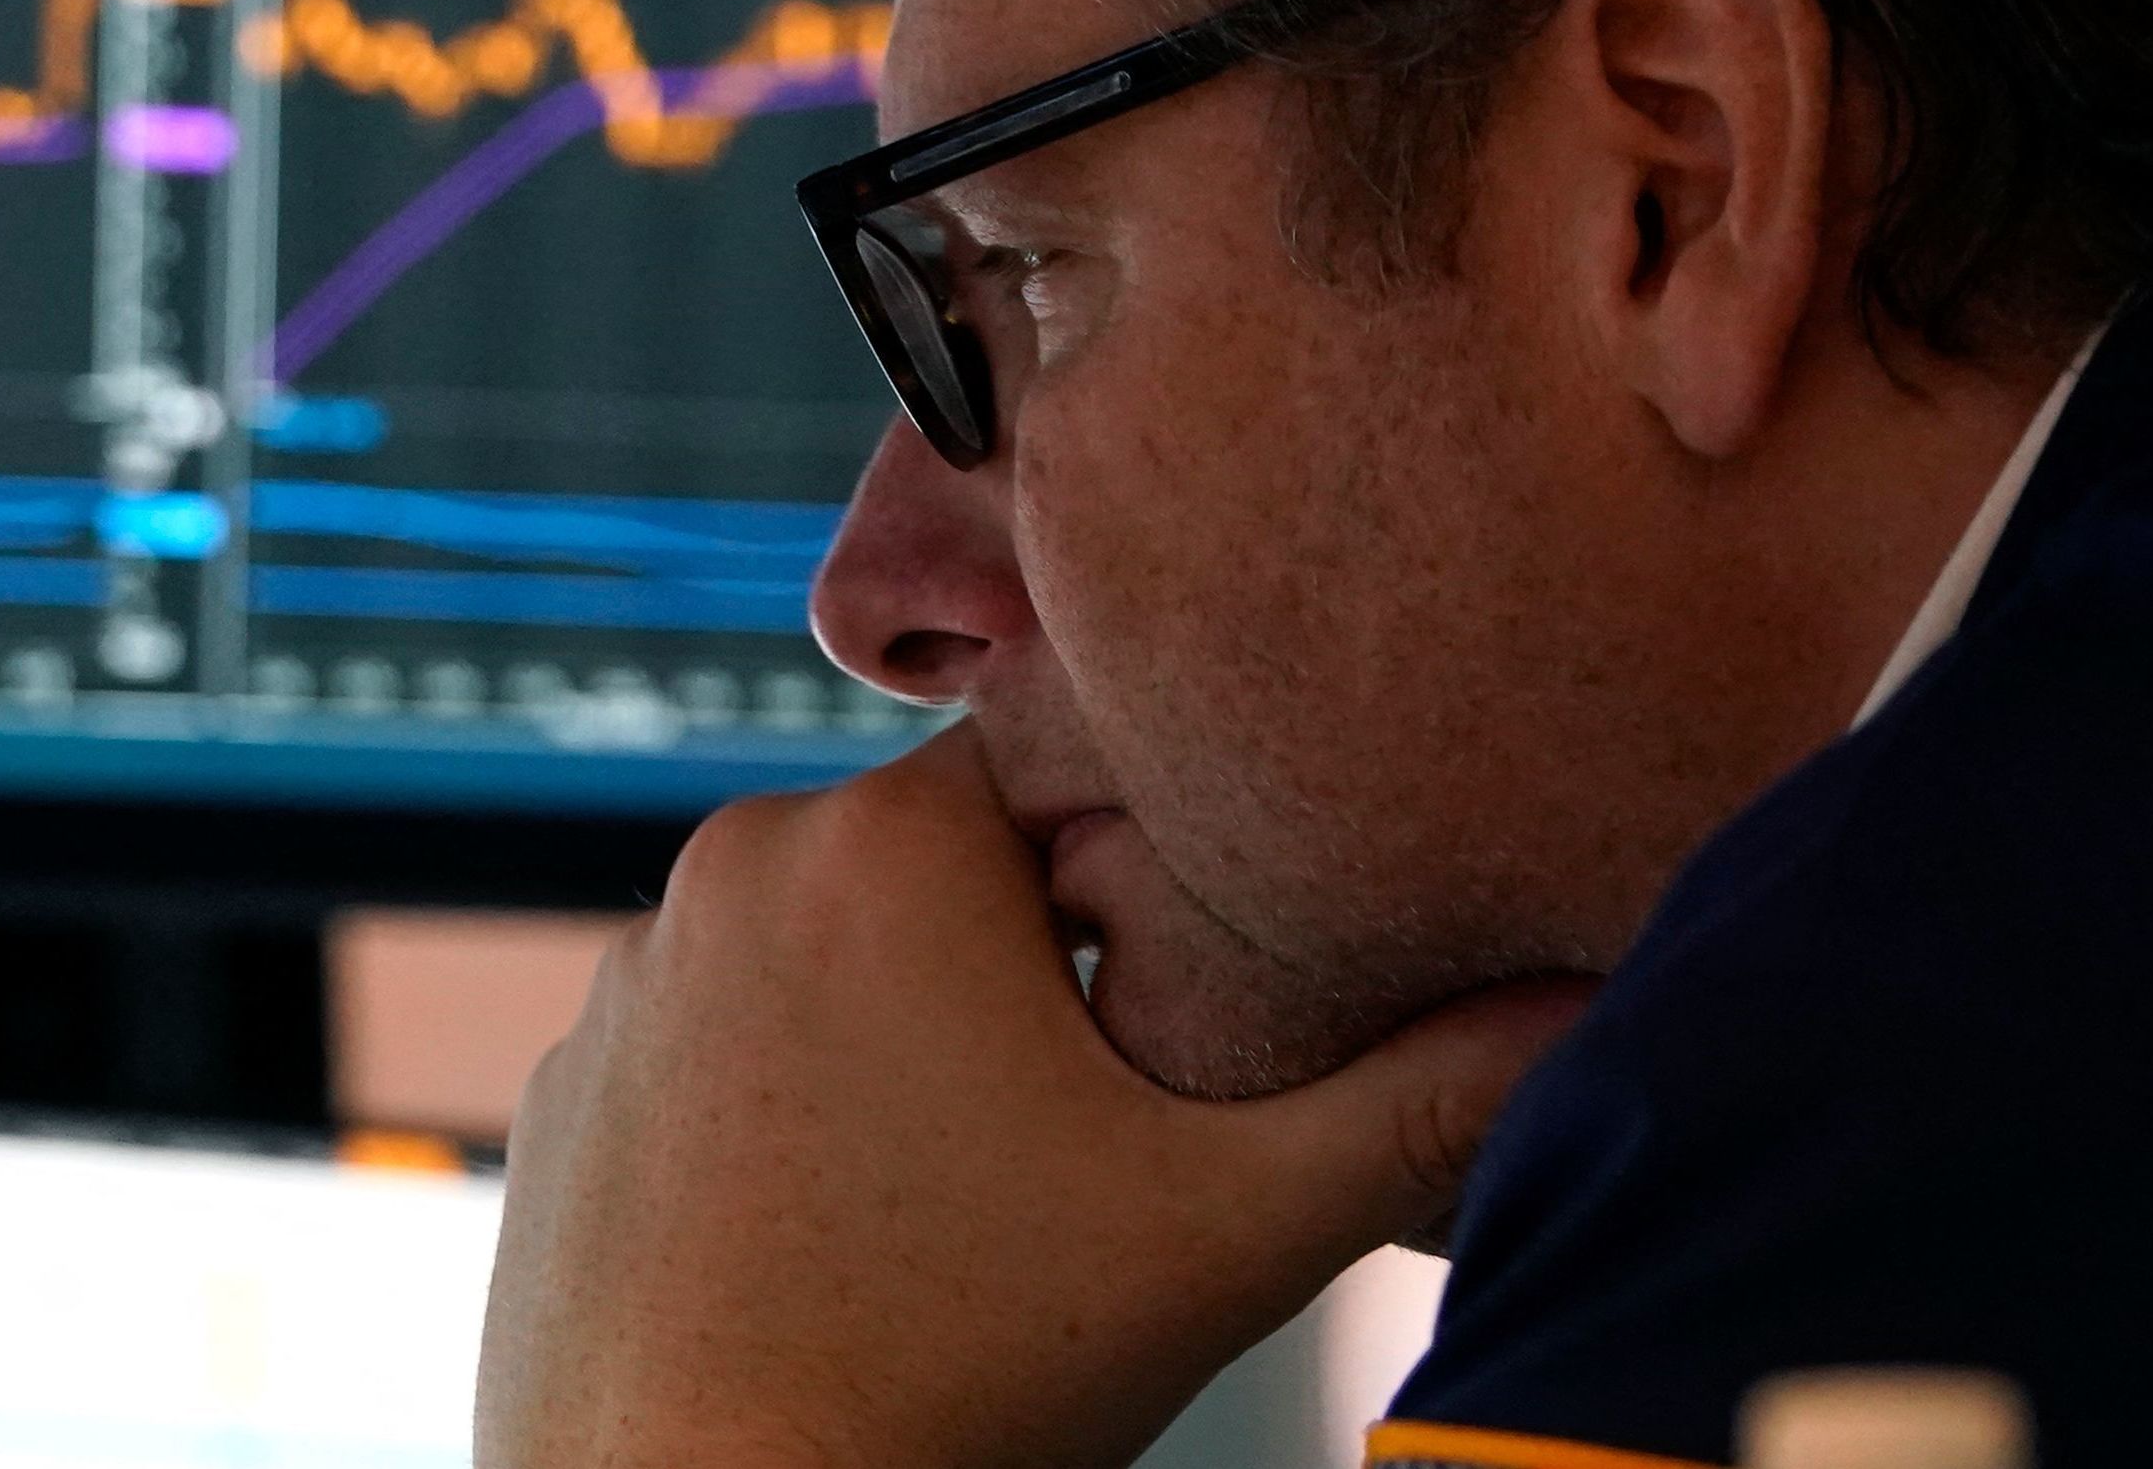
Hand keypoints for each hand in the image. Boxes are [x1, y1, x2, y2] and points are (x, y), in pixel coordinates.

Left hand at [475, 723, 1594, 1468]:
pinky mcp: (565, 1084)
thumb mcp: (1224, 1228)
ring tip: (961, 1194)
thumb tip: (1586, 1010)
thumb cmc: (960, 1379)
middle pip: (944, 864)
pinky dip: (783, 1110)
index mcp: (888, 840)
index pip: (1062, 774)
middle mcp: (731, 863)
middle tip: (1083, 1124)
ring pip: (827, 956)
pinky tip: (844, 1229)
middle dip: (1025, 966)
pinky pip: (716, 1047)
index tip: (1174, 1002)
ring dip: (899, 1034)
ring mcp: (628, 976)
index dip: (1143, 881)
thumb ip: (1415, 1099)